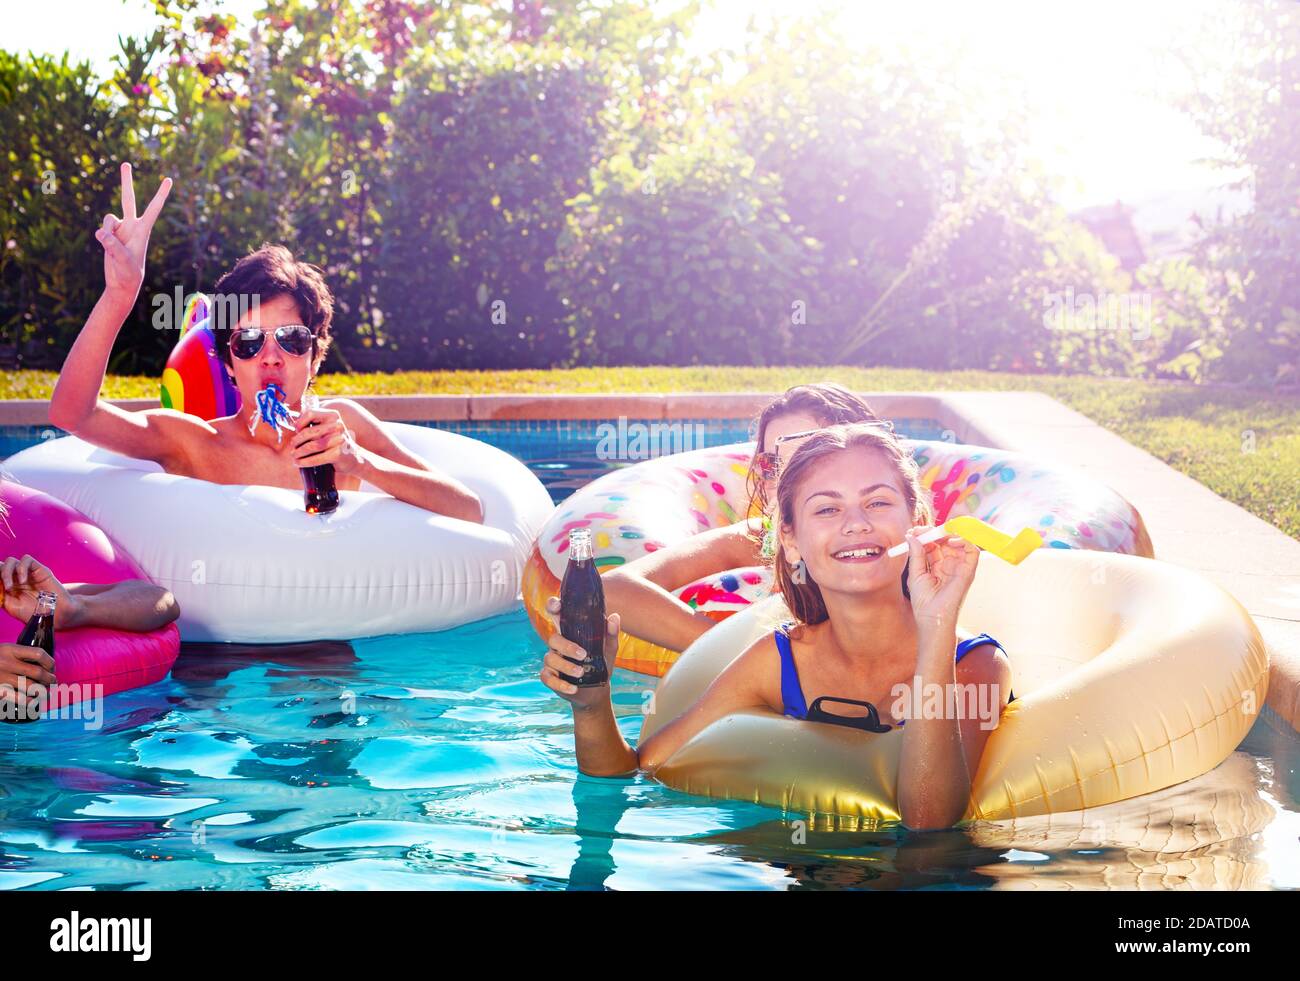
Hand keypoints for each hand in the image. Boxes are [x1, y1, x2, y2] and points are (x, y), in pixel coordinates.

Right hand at [0, 642, 55, 722]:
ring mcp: (1, 678)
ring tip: (45, 692)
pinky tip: (33, 700)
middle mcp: (6, 663)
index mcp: (10, 650)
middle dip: (50, 679)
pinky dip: (29, 700)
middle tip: (53, 681)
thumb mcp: (5, 650)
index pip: (38, 654)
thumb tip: (45, 665)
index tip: (52, 667)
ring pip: (31, 686)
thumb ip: (21, 654)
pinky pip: (19, 698)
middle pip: (37, 672)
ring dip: (43, 691)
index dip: (50, 662)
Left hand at [1, 555, 76, 628]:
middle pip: (0, 565)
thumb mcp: (9, 604)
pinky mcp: (38, 569)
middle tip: (2, 585)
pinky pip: (26, 560)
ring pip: (11, 561)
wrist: (52, 613)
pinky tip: (23, 581)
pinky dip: (21, 569)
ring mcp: (26, 572)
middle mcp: (15, 577)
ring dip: (6, 572)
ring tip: (9, 587)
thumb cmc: (32, 612)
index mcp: (7, 585)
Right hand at [95, 162, 171, 299]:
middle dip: (126, 181)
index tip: (169, 180)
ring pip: (108, 218)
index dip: (161, 194)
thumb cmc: (129, 273)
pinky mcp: (110, 233)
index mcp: (143, 230)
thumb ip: (112, 246)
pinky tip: (107, 246)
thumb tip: (100, 232)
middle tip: (125, 163)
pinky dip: (101, 236)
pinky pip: (102, 228)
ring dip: (107, 230)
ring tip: (113, 247)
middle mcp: (132, 226)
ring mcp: (121, 229)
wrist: (122, 282)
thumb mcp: (123, 261)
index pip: (154, 208)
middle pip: (128, 199)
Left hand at [288, 404, 362, 473]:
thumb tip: (294, 424)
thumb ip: (313, 424)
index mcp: (333, 415)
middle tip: (292, 447)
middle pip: (309, 432)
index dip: (299, 422)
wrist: (353, 458)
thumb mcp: (326, 428)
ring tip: (294, 456)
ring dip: (299, 452)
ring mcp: (339, 440)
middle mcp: (338, 425)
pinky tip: (300, 463)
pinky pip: (317, 458)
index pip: (310, 413)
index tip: (296, 431)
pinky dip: (305, 462)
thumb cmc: (334, 442)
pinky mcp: (338, 454)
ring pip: (312, 446)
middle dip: (296, 441)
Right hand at [539, 596, 618, 710]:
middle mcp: (558, 645)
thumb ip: (610, 634)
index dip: (553, 607)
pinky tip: (573, 688)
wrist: (596, 690)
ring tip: (582, 673)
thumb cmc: (600, 664)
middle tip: (583, 655)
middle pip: (553, 639)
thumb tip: (615, 617)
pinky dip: (561, 684)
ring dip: (566, 667)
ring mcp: (552, 660)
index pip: (557, 616)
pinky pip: (548, 678)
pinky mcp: (549, 677)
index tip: (556, 605)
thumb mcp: (608, 649)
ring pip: (551, 659)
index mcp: (570, 633)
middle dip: (567, 647)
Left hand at [904, 525, 978, 628]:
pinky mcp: (968, 571)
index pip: (934, 543)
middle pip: (946, 540)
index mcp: (936, 564)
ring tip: (935, 533)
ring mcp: (959, 566)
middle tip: (922, 530)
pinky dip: (965, 541)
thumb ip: (916, 554)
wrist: (932, 618)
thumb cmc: (923, 601)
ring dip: (948, 533)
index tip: (914, 531)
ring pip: (959, 542)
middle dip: (935, 531)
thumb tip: (912, 536)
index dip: (925, 535)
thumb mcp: (915, 573)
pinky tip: (951, 541)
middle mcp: (949, 563)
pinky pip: (973, 551)